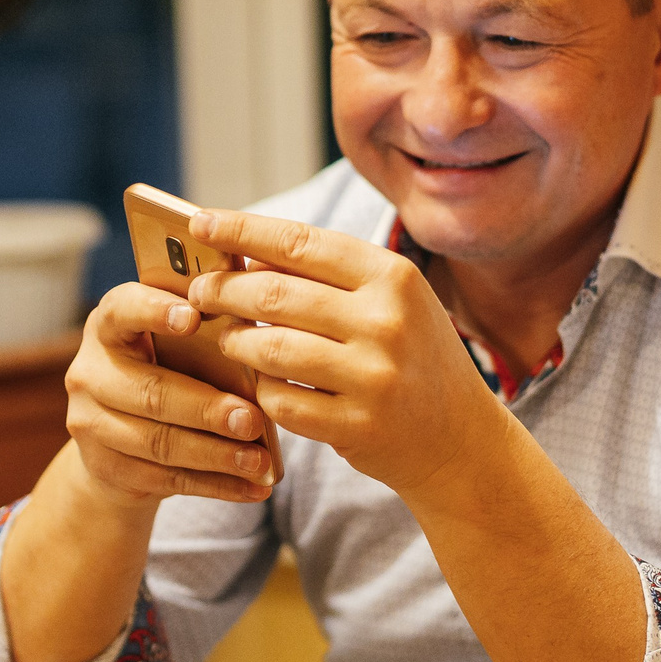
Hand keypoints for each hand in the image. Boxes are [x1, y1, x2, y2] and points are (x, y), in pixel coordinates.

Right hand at [61, 281, 276, 510]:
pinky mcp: (105, 467)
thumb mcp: (172, 345)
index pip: (123, 310)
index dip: (155, 312)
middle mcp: (90, 372)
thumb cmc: (164, 372)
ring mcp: (91, 423)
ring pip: (160, 442)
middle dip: (206, 409)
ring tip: (260, 460)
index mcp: (108, 326)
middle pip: (151, 392)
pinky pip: (167, 478)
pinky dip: (216, 485)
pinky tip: (252, 488)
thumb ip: (204, 332)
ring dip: (216, 454)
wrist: (116, 440)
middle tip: (252, 419)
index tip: (194, 317)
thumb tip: (261, 333)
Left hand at [184, 209, 506, 498]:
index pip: (300, 242)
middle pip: (274, 294)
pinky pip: (280, 400)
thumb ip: (329, 277)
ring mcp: (373, 377)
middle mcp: (387, 322)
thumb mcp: (392, 302)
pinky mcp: (357, 426)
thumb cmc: (413, 358)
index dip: (242, 230)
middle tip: (200, 293)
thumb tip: (247, 254)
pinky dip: (260, 389)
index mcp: (393, 277)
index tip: (199, 221)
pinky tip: (262, 384)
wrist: (461, 439)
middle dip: (223, 290)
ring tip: (229, 338)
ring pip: (269, 348)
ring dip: (235, 341)